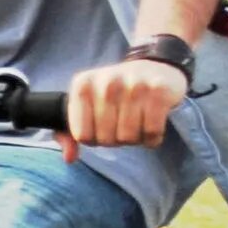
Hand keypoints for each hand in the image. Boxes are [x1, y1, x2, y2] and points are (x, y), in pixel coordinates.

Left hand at [61, 57, 188, 154]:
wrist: (152, 69)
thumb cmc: (113, 95)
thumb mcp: (85, 106)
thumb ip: (68, 133)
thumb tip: (69, 158)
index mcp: (82, 85)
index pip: (82, 136)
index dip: (93, 139)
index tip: (100, 129)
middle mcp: (106, 82)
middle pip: (106, 139)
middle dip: (115, 140)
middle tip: (121, 126)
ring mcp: (133, 85)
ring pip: (129, 137)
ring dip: (134, 139)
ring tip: (136, 124)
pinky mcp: (158, 91)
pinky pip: (152, 132)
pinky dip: (152, 138)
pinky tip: (150, 126)